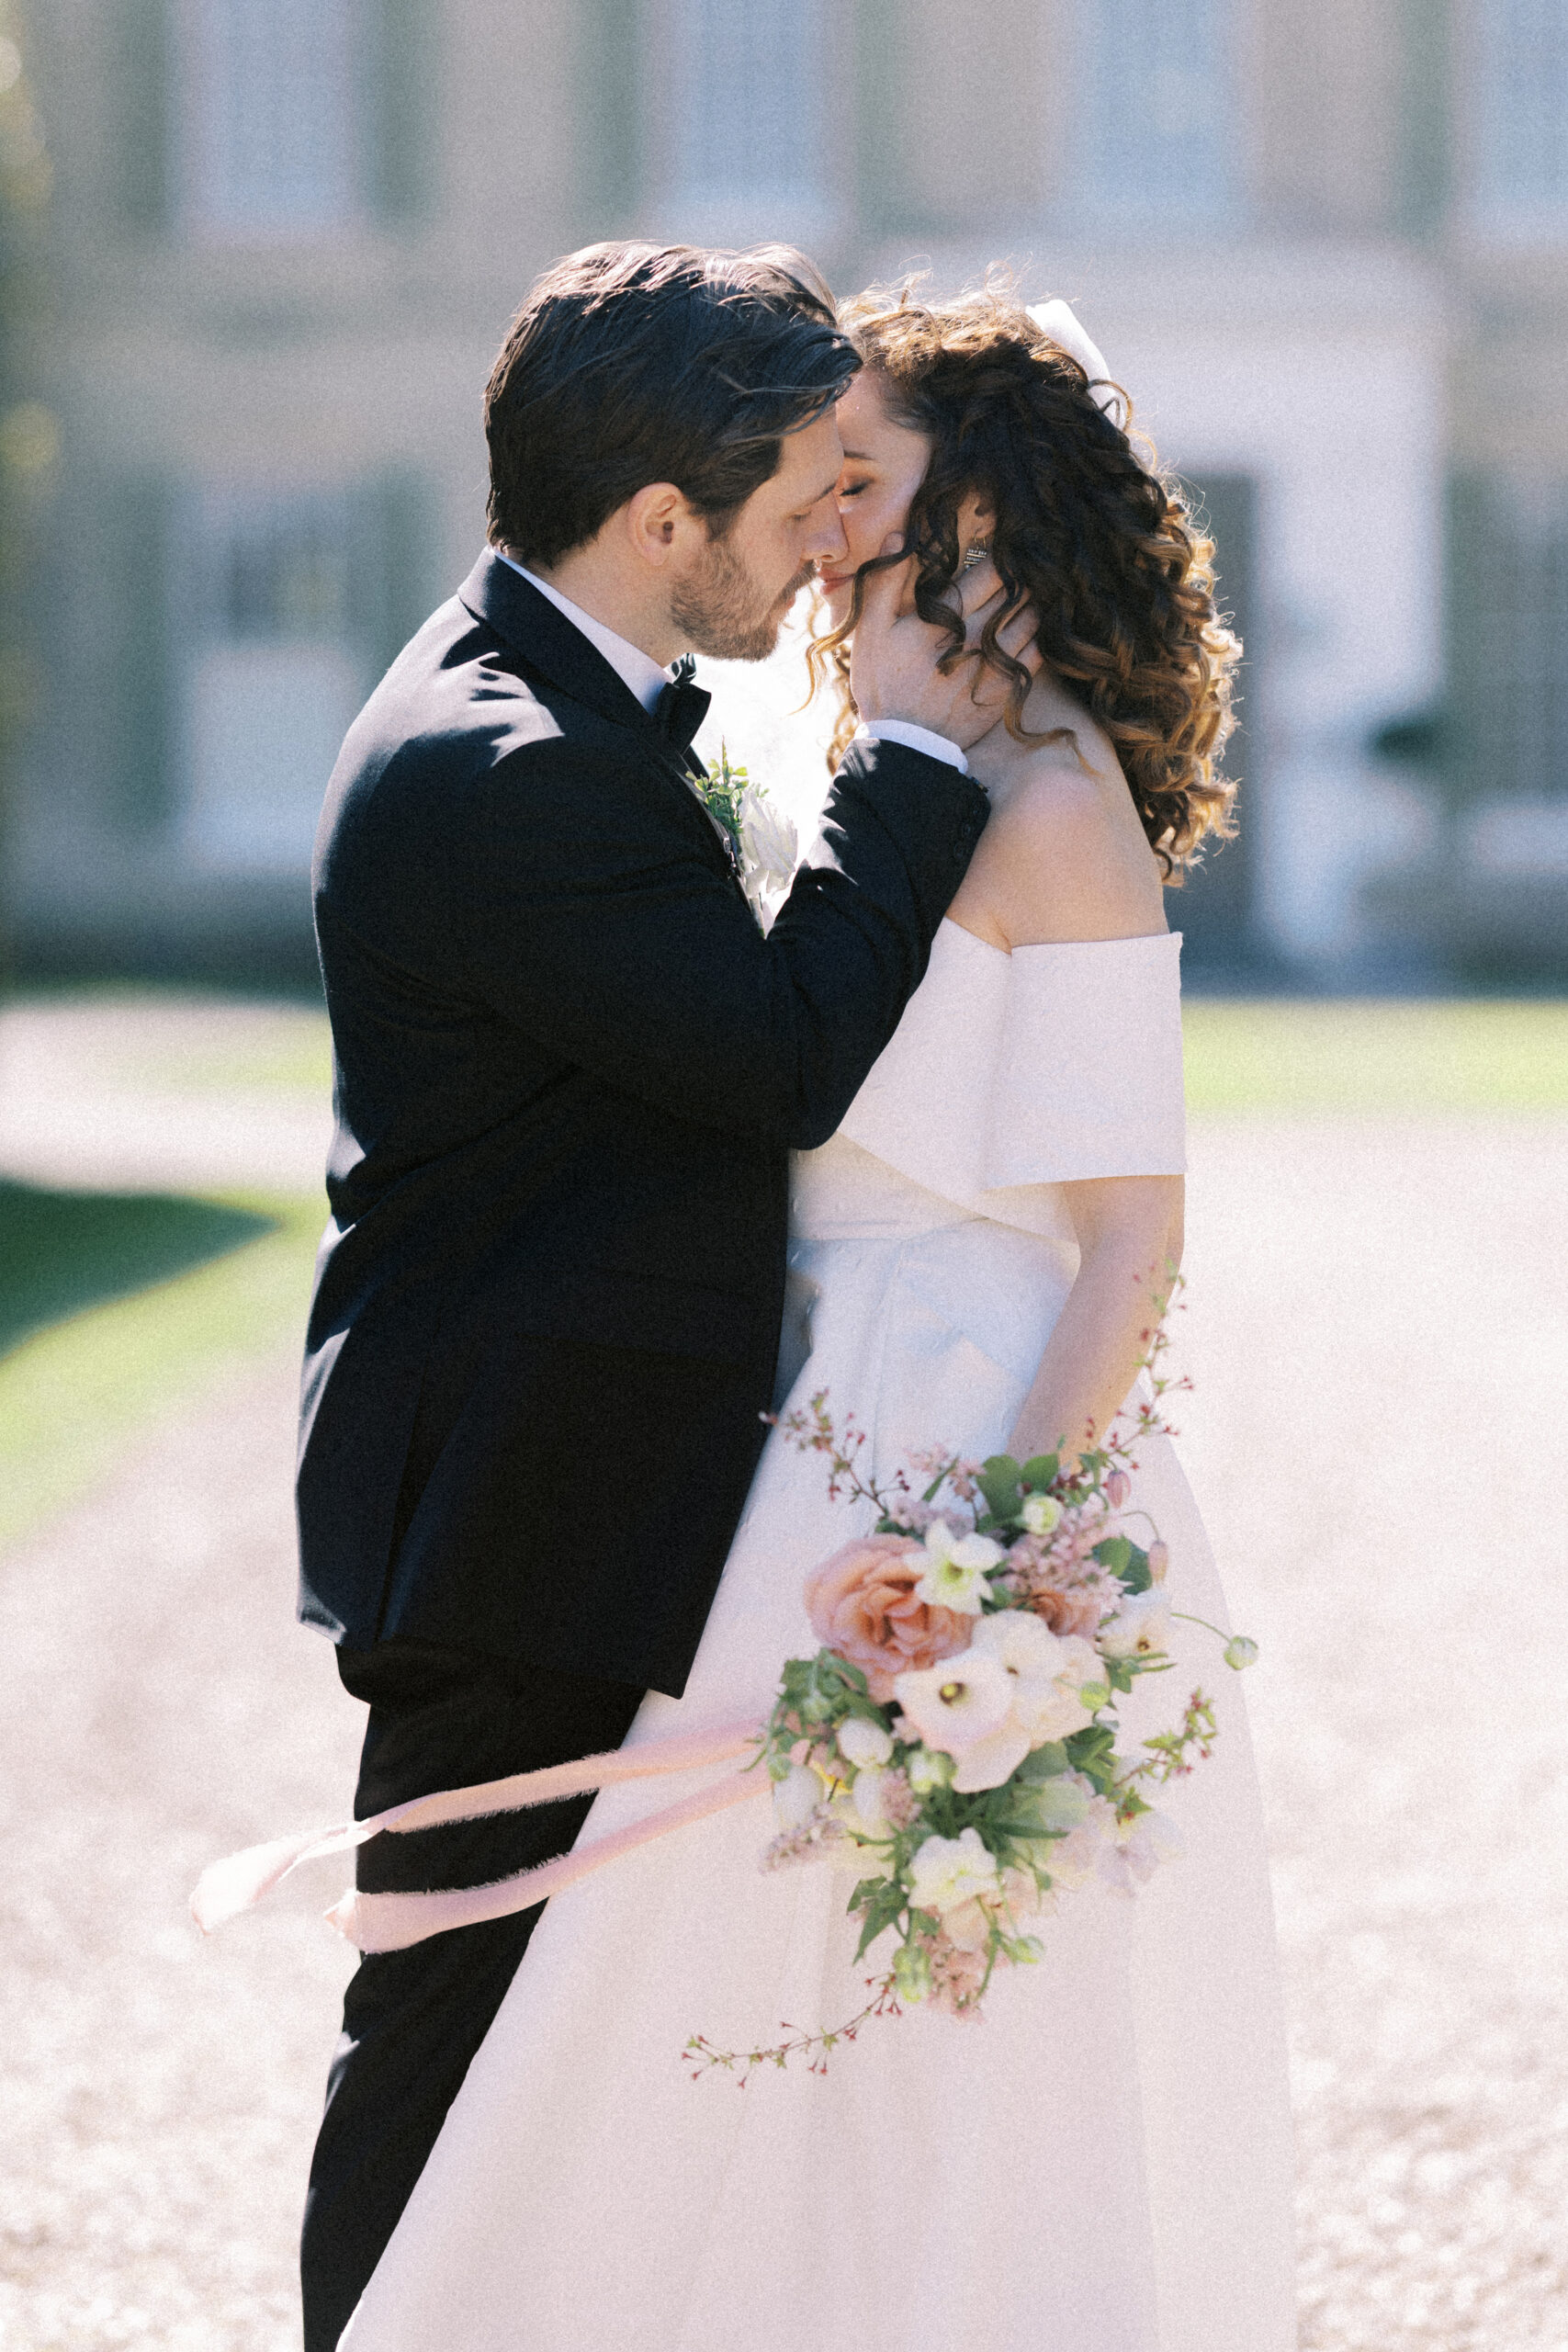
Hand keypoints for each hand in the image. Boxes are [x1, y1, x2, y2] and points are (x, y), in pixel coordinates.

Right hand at [848, 539, 1041, 752]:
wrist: (905, 745)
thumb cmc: (884, 686)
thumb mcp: (871, 633)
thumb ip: (885, 583)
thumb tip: (900, 536)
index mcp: (944, 618)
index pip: (988, 573)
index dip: (1000, 557)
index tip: (1004, 549)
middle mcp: (976, 637)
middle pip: (1014, 594)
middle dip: (1021, 578)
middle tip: (1025, 567)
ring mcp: (994, 665)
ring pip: (1030, 621)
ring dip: (1033, 605)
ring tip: (1032, 596)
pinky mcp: (1006, 690)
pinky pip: (1035, 654)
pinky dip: (1038, 638)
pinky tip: (1031, 632)